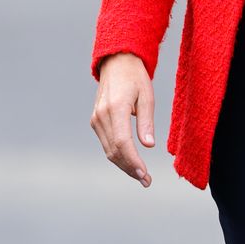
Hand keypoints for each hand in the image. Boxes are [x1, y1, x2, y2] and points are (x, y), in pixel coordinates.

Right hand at [90, 52, 154, 187]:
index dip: (133, 162)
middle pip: (114, 151)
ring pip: (109, 150)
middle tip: (146, 181)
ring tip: (141, 176)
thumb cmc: (135, 76)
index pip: (123, 142)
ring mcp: (96, 119)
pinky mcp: (95, 121)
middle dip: (130, 169)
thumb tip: (149, 145)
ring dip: (124, 165)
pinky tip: (130, 162)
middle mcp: (102, 115)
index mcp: (116, 107)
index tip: (145, 175)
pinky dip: (118, 155)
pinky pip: (106, 143)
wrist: (116, 62)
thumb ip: (146, 121)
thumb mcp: (147, 95)